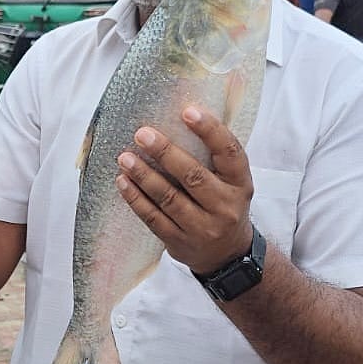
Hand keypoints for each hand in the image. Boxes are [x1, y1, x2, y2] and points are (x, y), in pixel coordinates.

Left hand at [114, 105, 253, 273]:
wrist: (227, 254)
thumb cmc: (222, 203)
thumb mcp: (231, 180)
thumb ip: (213, 152)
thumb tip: (185, 109)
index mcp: (240, 183)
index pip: (229, 152)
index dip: (210, 130)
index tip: (187, 111)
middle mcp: (225, 206)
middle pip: (193, 176)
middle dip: (165, 153)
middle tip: (141, 134)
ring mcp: (203, 227)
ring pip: (169, 199)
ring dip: (144, 176)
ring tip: (125, 157)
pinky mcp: (180, 242)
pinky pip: (154, 218)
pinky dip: (135, 199)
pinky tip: (122, 182)